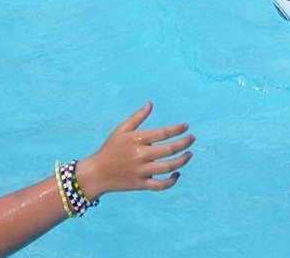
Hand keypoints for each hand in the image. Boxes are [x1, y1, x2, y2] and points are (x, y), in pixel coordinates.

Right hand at [76, 103, 193, 198]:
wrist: (96, 174)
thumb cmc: (110, 148)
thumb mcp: (121, 130)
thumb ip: (137, 117)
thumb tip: (151, 104)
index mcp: (137, 140)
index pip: (163, 133)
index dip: (177, 129)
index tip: (186, 126)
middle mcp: (141, 156)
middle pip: (169, 150)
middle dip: (184, 143)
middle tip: (192, 139)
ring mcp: (141, 171)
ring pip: (167, 167)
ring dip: (182, 161)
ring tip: (189, 154)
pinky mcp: (140, 185)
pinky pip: (160, 185)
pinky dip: (171, 181)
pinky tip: (177, 173)